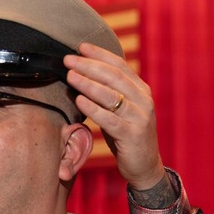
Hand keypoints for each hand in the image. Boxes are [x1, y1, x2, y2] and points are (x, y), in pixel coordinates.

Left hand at [64, 43, 165, 190]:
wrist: (145, 166)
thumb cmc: (126, 136)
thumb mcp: (120, 110)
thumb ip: (109, 93)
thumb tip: (83, 74)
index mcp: (141, 90)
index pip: (120, 65)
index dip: (100, 54)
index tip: (80, 47)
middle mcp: (143, 100)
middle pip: (114, 77)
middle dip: (89, 66)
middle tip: (68, 60)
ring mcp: (140, 117)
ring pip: (111, 95)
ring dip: (88, 84)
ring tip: (70, 76)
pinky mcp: (133, 135)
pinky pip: (109, 119)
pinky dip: (93, 108)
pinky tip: (79, 100)